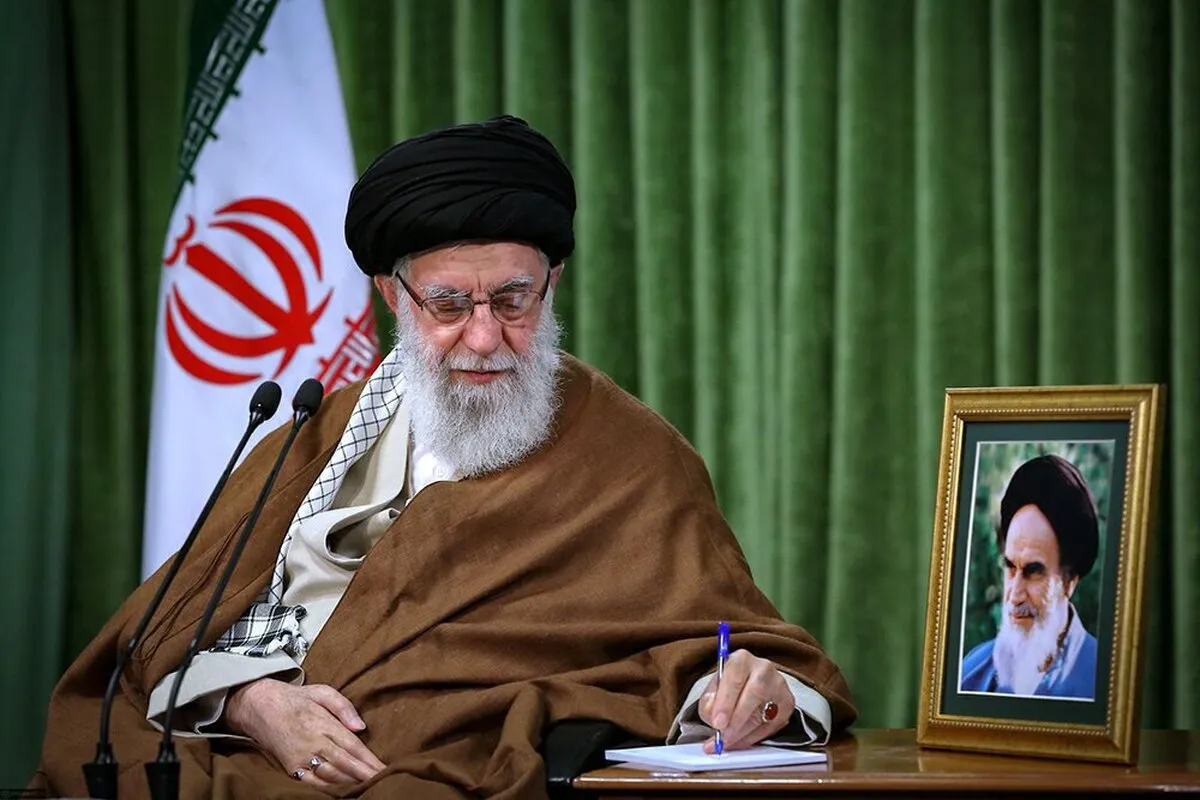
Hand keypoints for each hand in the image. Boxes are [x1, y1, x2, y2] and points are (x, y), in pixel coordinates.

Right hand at [225, 678, 385, 791]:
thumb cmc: (297, 699)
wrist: (259, 707)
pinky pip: (312, 783)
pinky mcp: (290, 768)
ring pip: (331, 775)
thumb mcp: (322, 692)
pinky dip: (328, 788)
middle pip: (345, 763)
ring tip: (368, 786)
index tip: (383, 768)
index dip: (369, 760)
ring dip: (350, 782)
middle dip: (365, 774)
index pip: (353, 746)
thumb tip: (361, 727)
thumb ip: (343, 707)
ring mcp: (301, 758)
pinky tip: (342, 790)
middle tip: (382, 781)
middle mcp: (313, 743)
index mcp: (323, 723)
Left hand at [697, 650, 794, 752]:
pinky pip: (773, 725)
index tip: (717, 723)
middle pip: (754, 693)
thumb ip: (709, 702)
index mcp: (741, 660)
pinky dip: (754, 737)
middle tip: (723, 737)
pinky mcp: (787, 703)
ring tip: (728, 742)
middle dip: (736, 720)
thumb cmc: (728, 687)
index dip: (726, 703)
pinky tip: (741, 741)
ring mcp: (779, 685)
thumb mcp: (712, 690)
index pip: (735, 678)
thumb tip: (713, 716)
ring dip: (744, 733)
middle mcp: (763, 669)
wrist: (747, 684)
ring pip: (765, 713)